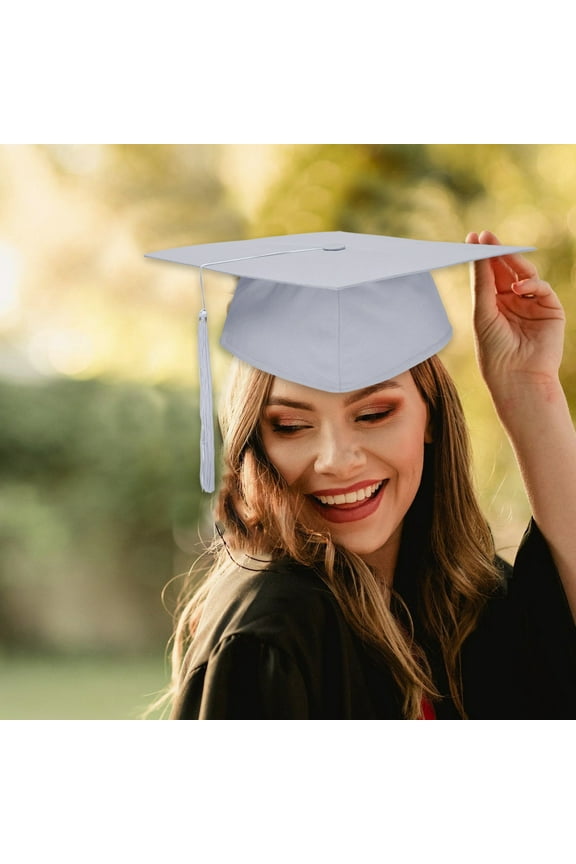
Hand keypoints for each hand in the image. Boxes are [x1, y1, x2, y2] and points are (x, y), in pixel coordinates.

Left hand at [466, 230, 564, 392]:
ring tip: (501, 252)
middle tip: (486, 236)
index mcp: (493, 304)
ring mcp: (532, 304)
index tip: (472, 238)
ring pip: (524, 274)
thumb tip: (478, 253)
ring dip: (513, 262)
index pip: (488, 274)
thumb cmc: (494, 350)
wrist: (517, 376)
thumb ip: (482, 283)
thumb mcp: (483, 312)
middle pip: (505, 270)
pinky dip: (532, 284)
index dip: (481, 256)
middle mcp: (513, 301)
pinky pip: (542, 288)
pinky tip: (519, 287)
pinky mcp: (550, 309)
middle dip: (497, 252)